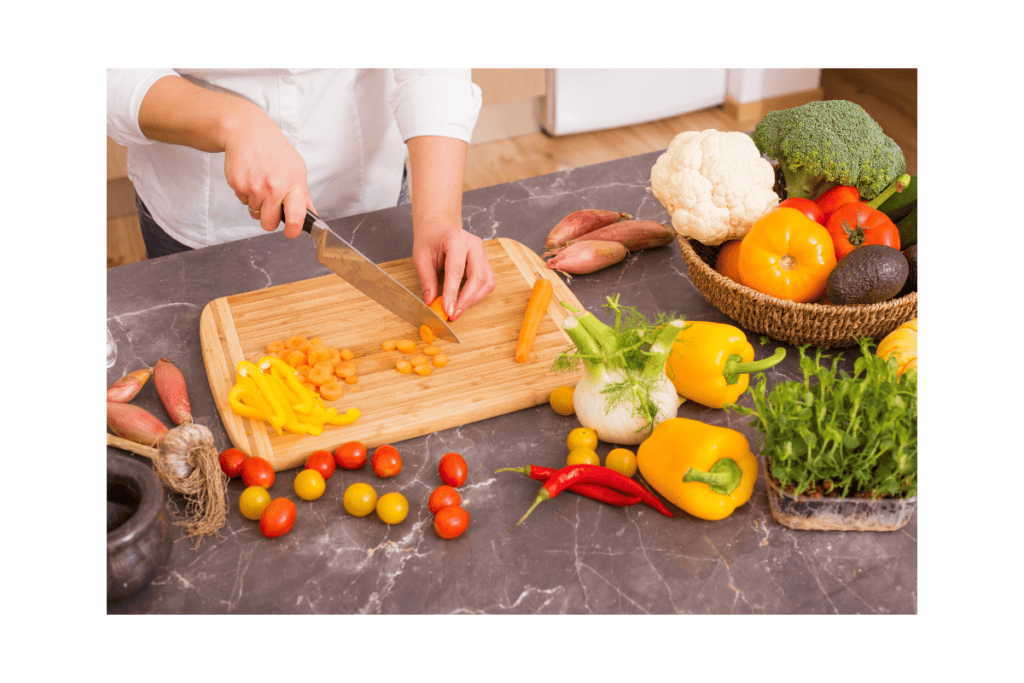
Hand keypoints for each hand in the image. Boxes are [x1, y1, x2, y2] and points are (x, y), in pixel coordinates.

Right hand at [137, 76, 313, 237]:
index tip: (291, 232)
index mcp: (293, 184)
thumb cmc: (275, 150)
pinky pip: (242, 201)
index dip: (293, 230)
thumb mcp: (296, 169)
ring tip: (260, 181)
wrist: (248, 131)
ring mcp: (254, 187)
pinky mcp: (238, 185)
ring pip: (255, 212)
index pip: (296, 217)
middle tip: (271, 205)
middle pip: (269, 224)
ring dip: (257, 203)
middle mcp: (274, 187)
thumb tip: (312, 216)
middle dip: (269, 220)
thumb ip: (303, 196)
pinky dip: (246, 193)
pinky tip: (250, 176)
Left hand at [412, 222, 494, 320]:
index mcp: (456, 238)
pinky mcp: (486, 263)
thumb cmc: (430, 241)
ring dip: (473, 300)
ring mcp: (483, 253)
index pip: (456, 270)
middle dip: (466, 300)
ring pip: (486, 282)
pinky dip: (477, 295)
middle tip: (453, 314)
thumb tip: (431, 301)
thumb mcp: (421, 257)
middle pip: (478, 277)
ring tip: (457, 309)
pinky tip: (464, 300)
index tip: (447, 309)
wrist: (439, 229)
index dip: (452, 292)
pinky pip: (488, 283)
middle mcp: (474, 244)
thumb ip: (426, 279)